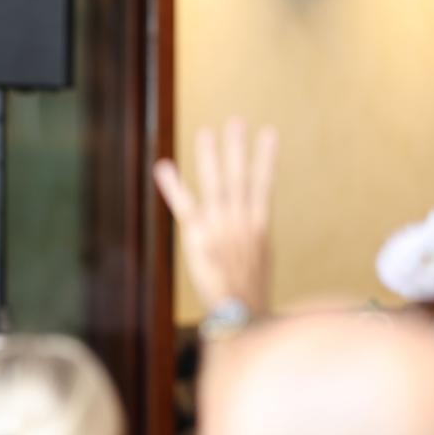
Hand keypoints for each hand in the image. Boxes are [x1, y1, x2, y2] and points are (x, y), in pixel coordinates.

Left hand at [153, 118, 276, 314]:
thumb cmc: (250, 291)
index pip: (263, 184)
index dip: (265, 158)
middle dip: (238, 148)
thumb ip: (254, 236)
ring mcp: (219, 227)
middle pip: (240, 176)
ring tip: (206, 133)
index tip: (269, 133)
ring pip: (215, 184)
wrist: (241, 313)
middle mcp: (241, 221)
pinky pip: (185, 205)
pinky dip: (174, 185)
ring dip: (210, 157)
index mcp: (259, 225)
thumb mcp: (260, 259)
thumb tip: (255, 223)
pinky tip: (164, 166)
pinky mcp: (197, 237)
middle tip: (237, 121)